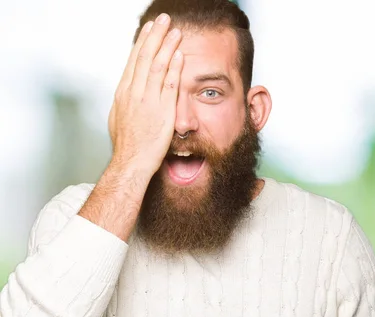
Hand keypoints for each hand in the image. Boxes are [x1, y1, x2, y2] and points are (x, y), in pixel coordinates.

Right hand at [108, 13, 182, 176]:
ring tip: (176, 30)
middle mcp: (134, 93)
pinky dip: (175, 68)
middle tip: (163, 20)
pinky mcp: (162, 111)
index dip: (143, 43)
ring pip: (157, 66)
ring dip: (167, 46)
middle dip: (155, 36)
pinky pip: (169, 85)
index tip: (150, 29)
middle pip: (145, 57)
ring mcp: (148, 101)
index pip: (134, 61)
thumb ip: (127, 102)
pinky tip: (180, 54)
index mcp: (123, 93)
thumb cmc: (127, 145)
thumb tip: (128, 92)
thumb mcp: (119, 118)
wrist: (130, 163)